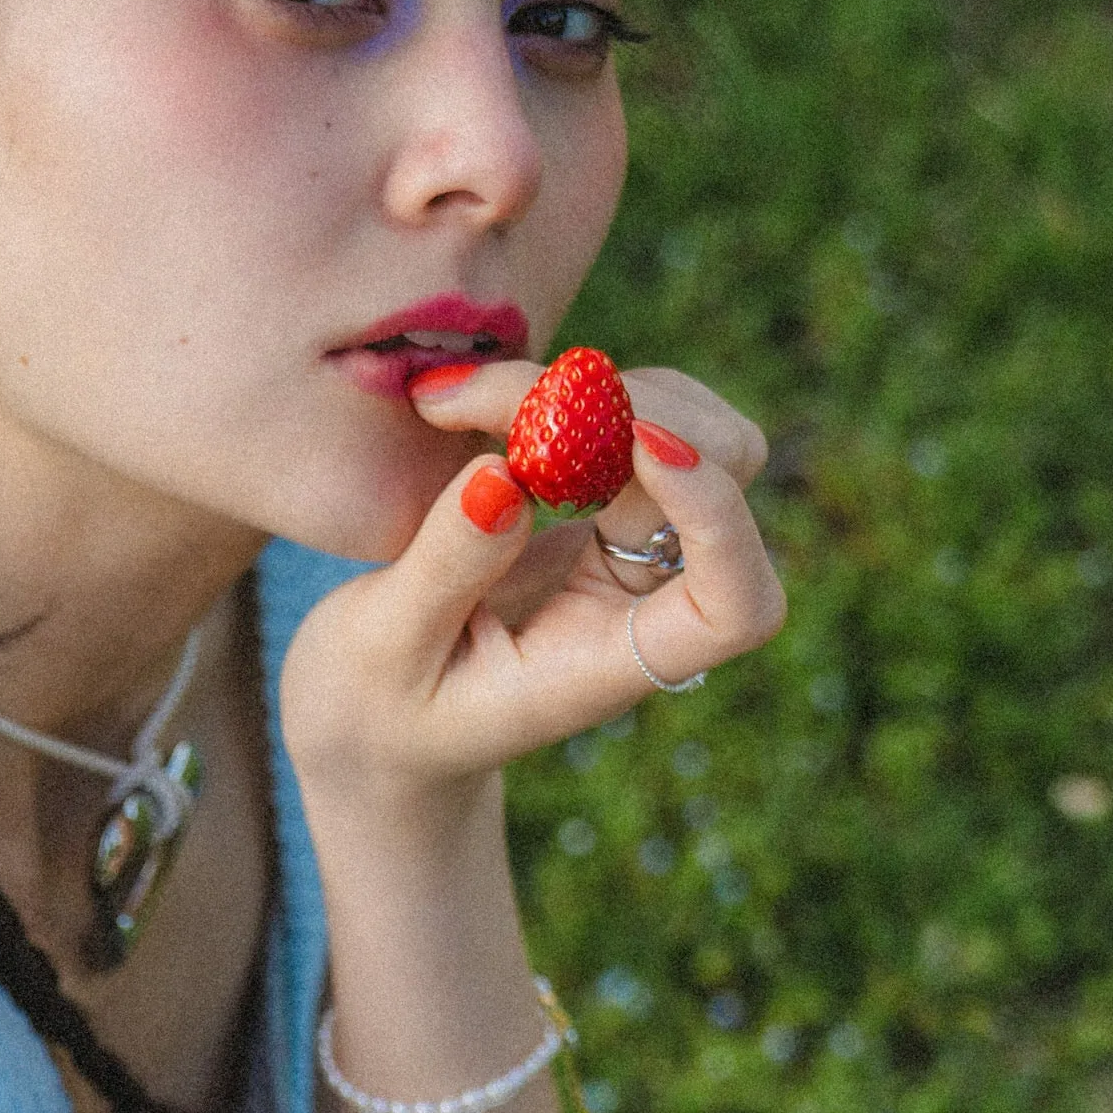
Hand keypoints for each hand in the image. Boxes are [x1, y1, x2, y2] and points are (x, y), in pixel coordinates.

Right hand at [278, 358, 787, 818]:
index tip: (639, 444)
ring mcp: (628, 554)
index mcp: (605, 666)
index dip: (719, 515)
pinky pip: (635, 424)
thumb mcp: (380, 652)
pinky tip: (486, 401)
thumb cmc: (376, 712)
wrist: (377, 724)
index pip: (736, 606)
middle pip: (725, 480)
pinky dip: (577, 390)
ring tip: (470, 397)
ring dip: (604, 389)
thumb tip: (504, 477)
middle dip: (631, 411)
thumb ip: (444, 573)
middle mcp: (640, 606)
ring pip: (694, 436)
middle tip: (489, 399)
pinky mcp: (599, 511)